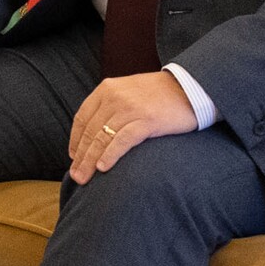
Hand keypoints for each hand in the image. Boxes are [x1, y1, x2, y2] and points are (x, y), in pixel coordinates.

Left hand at [66, 72, 197, 183]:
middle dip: (81, 156)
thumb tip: (94, 133)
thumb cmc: (159, 94)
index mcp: (107, 89)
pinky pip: (122, 140)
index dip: (75, 140)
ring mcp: (131, 108)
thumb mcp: (128, 91)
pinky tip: (103, 168)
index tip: (74, 157)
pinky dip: (110, 155)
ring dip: (90, 161)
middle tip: (76, 176)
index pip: (82, 118)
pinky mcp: (147, 120)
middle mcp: (115, 97)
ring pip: (103, 138)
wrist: (191, 87)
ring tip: (84, 178)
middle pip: (91, 131)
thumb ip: (110, 106)